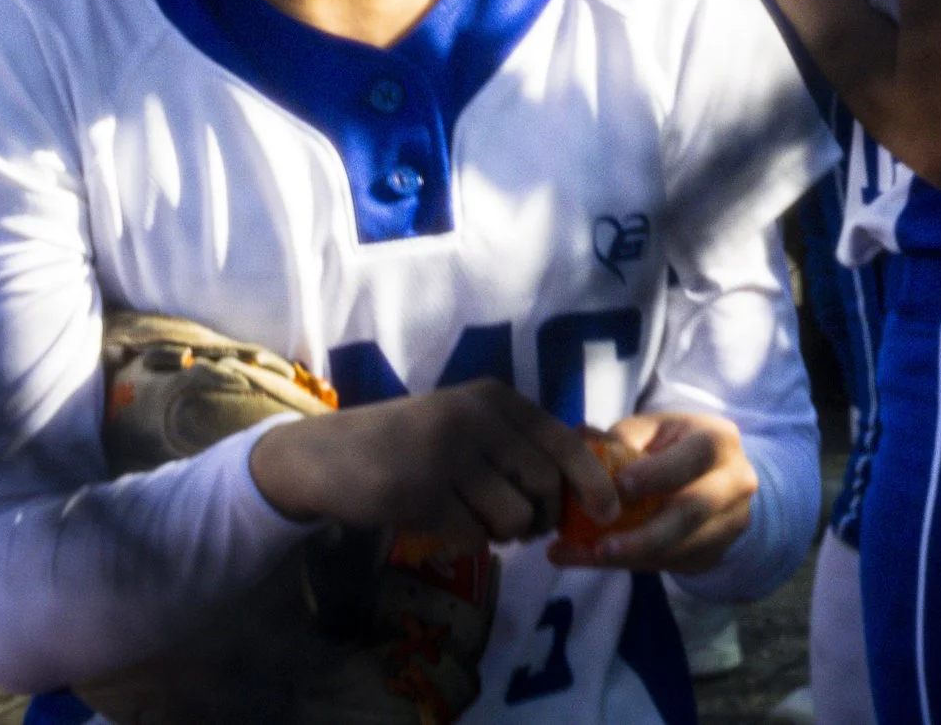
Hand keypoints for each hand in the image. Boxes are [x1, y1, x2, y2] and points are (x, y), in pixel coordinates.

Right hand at [248, 379, 620, 551]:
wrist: (331, 456)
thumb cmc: (413, 443)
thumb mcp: (470, 423)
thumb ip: (519, 444)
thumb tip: (586, 483)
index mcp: (495, 398)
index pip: (565, 442)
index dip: (594, 482)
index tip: (610, 511)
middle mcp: (475, 418)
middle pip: (546, 487)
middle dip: (543, 516)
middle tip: (521, 524)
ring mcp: (446, 455)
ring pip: (513, 517)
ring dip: (504, 533)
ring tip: (477, 521)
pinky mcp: (419, 493)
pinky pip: (474, 538)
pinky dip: (468, 542)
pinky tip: (446, 525)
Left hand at [544, 412, 755, 575]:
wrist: (718, 480)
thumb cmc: (675, 448)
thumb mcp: (655, 430)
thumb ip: (623, 438)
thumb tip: (580, 440)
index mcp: (718, 441)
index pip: (695, 456)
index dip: (659, 473)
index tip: (620, 487)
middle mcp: (734, 483)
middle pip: (693, 512)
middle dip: (646, 534)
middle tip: (603, 547)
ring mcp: (729, 523)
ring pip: (681, 548)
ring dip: (633, 557)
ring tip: (589, 557)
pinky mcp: (715, 553)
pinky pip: (672, 564)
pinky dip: (633, 564)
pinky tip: (597, 562)